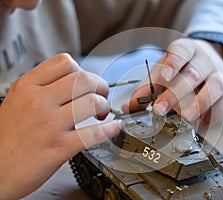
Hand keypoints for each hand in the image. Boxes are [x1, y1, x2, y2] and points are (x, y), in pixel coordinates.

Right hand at [0, 53, 121, 198]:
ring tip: (102, 114)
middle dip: (101, 86)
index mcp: (27, 87)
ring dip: (105, 107)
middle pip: (84, 79)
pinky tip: (113, 127)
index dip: (82, 70)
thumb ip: (42, 88)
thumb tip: (72, 80)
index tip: (87, 81)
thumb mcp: (16, 101)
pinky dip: (110, 129)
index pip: (65, 63)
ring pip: (93, 102)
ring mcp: (50, 124)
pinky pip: (95, 133)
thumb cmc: (7, 137)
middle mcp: (38, 102)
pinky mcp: (60, 147)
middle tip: (101, 95)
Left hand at [122, 38, 222, 125]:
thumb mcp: (164, 71)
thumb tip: (129, 106)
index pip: (181, 51)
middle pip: (194, 74)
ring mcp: (220, 75)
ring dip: (200, 103)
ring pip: (216, 86)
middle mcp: (205, 61)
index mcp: (187, 51)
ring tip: (186, 117)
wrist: (210, 60)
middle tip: (160, 109)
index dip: (173, 63)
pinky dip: (216, 114)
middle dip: (175, 93)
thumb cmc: (183, 68)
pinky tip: (202, 122)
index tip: (164, 77)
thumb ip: (147, 87)